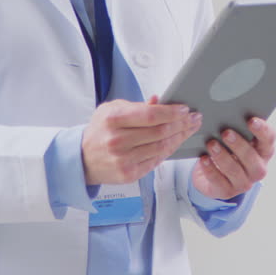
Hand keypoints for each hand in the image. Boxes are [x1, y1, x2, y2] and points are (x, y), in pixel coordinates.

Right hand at [82, 95, 202, 184]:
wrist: (82, 158)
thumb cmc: (100, 131)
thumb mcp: (112, 109)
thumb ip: (137, 106)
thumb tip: (158, 100)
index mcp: (113, 119)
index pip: (150, 115)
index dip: (172, 112)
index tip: (185, 109)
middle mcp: (117, 140)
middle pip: (160, 132)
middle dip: (182, 124)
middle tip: (194, 118)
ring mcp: (123, 159)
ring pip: (161, 147)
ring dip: (179, 137)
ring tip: (189, 129)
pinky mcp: (129, 174)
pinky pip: (156, 160)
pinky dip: (169, 150)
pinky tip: (176, 142)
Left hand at [191, 117, 275, 200]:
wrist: (213, 173)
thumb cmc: (228, 149)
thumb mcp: (236, 138)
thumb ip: (237, 126)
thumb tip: (226, 110)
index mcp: (263, 151)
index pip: (269, 139)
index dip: (262, 130)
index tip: (251, 120)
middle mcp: (258, 168)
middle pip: (252, 158)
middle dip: (239, 145)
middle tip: (226, 132)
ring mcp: (244, 182)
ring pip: (236, 171)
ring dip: (223, 157)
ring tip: (212, 144)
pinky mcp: (227, 192)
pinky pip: (219, 182)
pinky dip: (211, 169)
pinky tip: (204, 159)